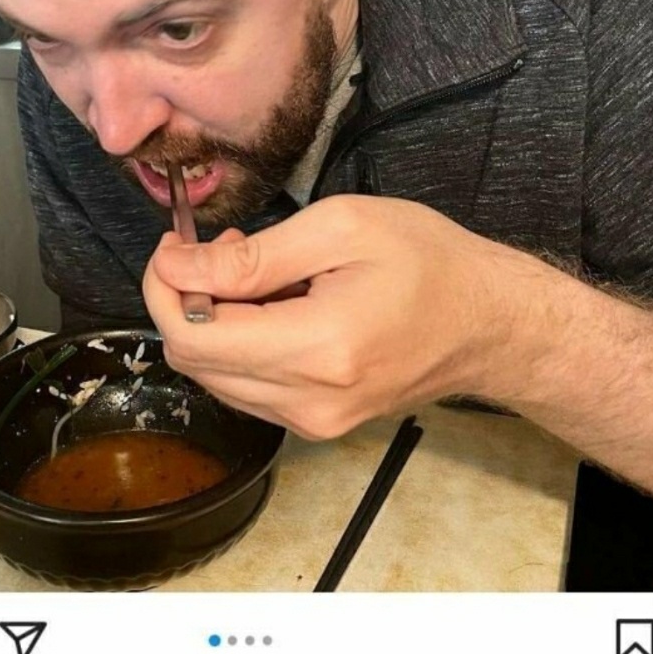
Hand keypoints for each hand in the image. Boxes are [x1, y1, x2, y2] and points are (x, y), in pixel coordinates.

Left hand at [142, 195, 512, 438]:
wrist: (488, 323)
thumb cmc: (428, 262)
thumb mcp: (341, 228)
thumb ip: (253, 256)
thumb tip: (177, 269)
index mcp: (317, 349)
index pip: (193, 337)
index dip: (164, 289)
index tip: (174, 247)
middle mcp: (310, 402)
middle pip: (195, 363)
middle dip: (186, 300)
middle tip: (224, 249)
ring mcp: (313, 423)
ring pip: (215, 378)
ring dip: (213, 322)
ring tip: (258, 271)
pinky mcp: (317, 425)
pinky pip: (246, 388)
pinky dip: (241, 344)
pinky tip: (274, 306)